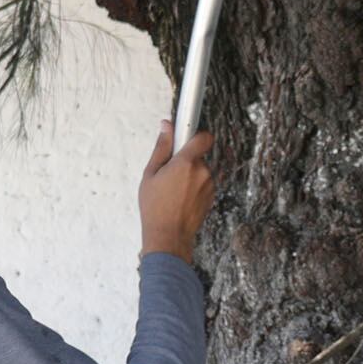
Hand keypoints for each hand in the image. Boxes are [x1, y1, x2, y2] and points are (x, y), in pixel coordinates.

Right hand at [139, 122, 217, 261]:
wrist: (169, 237)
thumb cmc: (155, 208)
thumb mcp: (150, 174)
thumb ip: (161, 148)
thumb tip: (166, 126)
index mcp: (186, 163)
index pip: (203, 137)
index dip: (195, 135)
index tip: (186, 136)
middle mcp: (202, 172)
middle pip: (198, 155)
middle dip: (186, 160)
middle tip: (168, 174)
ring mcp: (209, 185)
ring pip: (200, 171)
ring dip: (190, 175)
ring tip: (173, 191)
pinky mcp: (212, 196)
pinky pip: (203, 184)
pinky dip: (194, 187)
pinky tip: (180, 199)